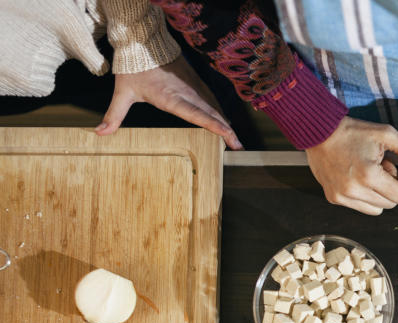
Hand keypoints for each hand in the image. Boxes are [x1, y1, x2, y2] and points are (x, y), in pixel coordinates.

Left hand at [95, 55, 241, 149]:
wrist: (143, 42)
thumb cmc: (133, 69)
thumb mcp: (122, 92)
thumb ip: (114, 115)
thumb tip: (99, 133)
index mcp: (172, 98)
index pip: (197, 114)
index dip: (214, 125)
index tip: (229, 135)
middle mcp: (187, 93)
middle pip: (212, 114)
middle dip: (227, 131)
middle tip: (238, 146)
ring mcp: (193, 87)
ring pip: (215, 107)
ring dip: (226, 122)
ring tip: (235, 139)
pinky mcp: (196, 83)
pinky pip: (211, 100)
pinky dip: (219, 112)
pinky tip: (224, 121)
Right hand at [306, 117, 397, 214]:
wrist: (319, 131)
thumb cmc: (353, 131)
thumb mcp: (387, 135)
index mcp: (368, 175)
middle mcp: (354, 190)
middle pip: (390, 204)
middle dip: (393, 187)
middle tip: (385, 166)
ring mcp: (342, 196)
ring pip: (376, 209)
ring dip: (380, 194)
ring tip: (371, 172)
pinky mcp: (333, 198)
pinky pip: (360, 207)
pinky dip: (365, 195)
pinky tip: (358, 177)